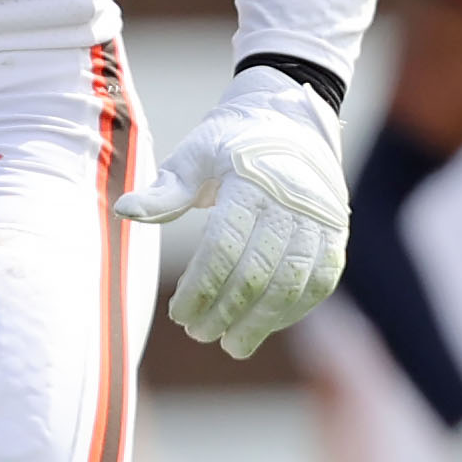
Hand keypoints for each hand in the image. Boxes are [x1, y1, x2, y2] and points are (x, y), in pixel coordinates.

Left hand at [116, 67, 347, 358]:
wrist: (291, 116)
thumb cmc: (231, 139)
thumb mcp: (194, 154)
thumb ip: (165, 190)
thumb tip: (124, 210)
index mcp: (254, 182)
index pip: (224, 248)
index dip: (201, 288)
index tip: (177, 313)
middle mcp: (294, 202)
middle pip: (258, 273)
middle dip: (226, 312)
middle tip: (197, 333)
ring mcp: (322, 219)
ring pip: (293, 284)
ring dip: (262, 322)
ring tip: (231, 345)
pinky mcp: (337, 233)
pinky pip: (321, 280)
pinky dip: (294, 310)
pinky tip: (266, 327)